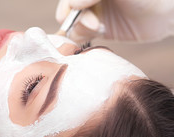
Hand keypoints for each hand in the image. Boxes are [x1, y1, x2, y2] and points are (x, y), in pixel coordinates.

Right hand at [56, 0, 173, 42]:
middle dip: (76, 19)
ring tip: (100, 28)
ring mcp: (91, 14)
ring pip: (72, 25)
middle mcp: (88, 1)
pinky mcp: (97, 30)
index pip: (68, 0)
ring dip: (82, 29)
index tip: (80, 9)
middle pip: (66, 12)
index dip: (70, 5)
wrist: (164, 14)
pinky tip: (98, 35)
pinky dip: (82, 39)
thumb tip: (73, 5)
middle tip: (95, 25)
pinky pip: (79, 36)